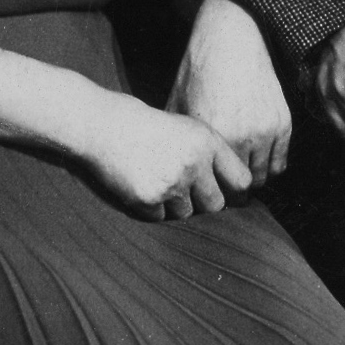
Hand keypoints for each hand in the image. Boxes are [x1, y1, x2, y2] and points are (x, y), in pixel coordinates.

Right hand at [78, 90, 253, 220]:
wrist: (102, 125)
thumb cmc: (147, 127)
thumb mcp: (186, 129)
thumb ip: (213, 156)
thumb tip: (240, 194)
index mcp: (207, 142)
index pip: (242, 182)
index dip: (236, 193)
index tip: (229, 197)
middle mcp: (194, 163)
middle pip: (216, 205)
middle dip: (203, 203)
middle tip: (185, 190)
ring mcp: (171, 183)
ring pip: (187, 214)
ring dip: (174, 205)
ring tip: (157, 180)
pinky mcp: (148, 199)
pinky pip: (161, 218)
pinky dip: (152, 209)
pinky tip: (140, 184)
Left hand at [168, 0, 291, 189]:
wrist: (231, 41)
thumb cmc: (199, 72)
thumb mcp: (178, 105)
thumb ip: (177, 140)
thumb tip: (169, 168)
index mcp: (211, 136)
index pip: (214, 186)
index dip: (209, 190)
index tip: (206, 188)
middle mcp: (241, 137)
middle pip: (240, 188)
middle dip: (231, 189)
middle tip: (223, 184)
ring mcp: (265, 130)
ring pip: (262, 178)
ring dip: (251, 178)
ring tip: (238, 172)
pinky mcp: (283, 123)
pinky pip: (280, 163)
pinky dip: (269, 166)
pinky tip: (255, 159)